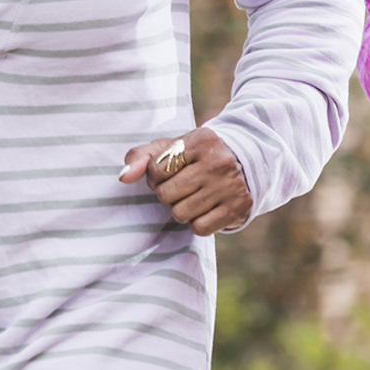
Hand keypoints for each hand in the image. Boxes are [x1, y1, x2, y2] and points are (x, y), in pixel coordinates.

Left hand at [120, 127, 249, 234]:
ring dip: (181, 209)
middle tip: (182, 186)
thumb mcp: (171, 148)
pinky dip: (197, 223)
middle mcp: (219, 162)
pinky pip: (199, 228)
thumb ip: (141, 157)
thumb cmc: (197, 157)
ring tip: (194, 197)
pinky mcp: (238, 208)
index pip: (156, 169)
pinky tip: (205, 209)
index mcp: (201, 140)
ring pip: (180, 214)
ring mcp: (230, 186)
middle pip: (165, 194)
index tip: (168, 173)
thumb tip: (123, 177)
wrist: (245, 164)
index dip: (155, 176)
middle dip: (168, 194)